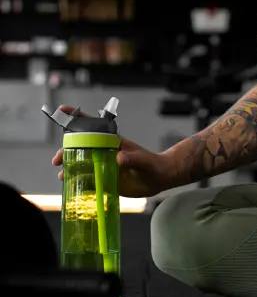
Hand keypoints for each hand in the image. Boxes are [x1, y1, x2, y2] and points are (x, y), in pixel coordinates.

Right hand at [51, 106, 172, 198]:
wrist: (158, 178)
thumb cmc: (152, 165)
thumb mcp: (143, 161)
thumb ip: (133, 159)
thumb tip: (119, 157)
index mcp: (112, 141)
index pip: (92, 126)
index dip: (76, 117)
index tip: (61, 110)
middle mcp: (104, 151)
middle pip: (80, 146)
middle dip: (65, 150)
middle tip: (57, 160)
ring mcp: (102, 165)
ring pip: (80, 162)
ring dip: (68, 167)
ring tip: (62, 175)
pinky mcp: (104, 179)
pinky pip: (86, 178)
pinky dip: (76, 181)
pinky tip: (70, 186)